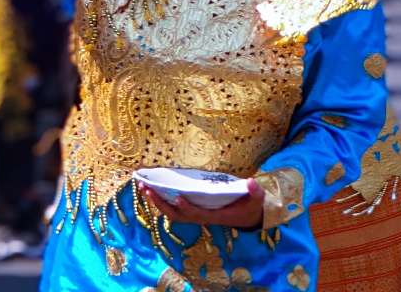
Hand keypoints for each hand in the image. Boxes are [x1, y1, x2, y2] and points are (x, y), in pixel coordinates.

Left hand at [139, 180, 264, 228]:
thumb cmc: (250, 207)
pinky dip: (162, 199)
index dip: (187, 208)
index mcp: (215, 216)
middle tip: (147, 189)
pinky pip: (173, 207)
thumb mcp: (256, 199)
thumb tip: (252, 182)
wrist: (248, 216)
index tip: (177, 197)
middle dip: (161, 204)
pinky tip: (153, 188)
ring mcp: (195, 214)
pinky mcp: (193, 209)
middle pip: (177, 215)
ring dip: (157, 201)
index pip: (197, 214)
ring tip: (143, 187)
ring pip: (172, 212)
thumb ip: (255, 192)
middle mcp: (201, 217)